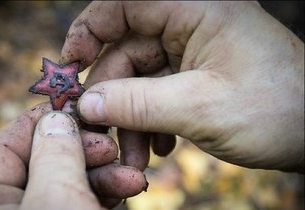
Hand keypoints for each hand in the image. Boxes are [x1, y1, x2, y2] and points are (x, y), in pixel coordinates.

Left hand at [0, 103, 146, 209]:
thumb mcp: (57, 199)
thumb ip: (54, 153)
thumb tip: (56, 117)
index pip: (6, 147)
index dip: (42, 121)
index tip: (78, 107)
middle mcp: (13, 207)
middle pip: (46, 162)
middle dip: (86, 151)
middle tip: (113, 147)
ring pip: (72, 181)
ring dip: (107, 173)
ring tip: (134, 176)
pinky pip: (85, 199)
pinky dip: (108, 191)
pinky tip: (130, 186)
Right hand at [61, 2, 303, 172]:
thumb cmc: (277, 109)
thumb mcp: (200, 108)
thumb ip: (136, 104)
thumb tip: (86, 105)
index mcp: (195, 7)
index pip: (124, 4)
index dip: (89, 31)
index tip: (70, 67)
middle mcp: (190, 22)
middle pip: (126, 51)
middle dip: (113, 98)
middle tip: (102, 136)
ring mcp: (191, 49)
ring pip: (139, 79)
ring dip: (131, 119)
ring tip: (135, 157)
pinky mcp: (194, 74)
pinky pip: (156, 92)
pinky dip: (150, 120)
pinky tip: (159, 147)